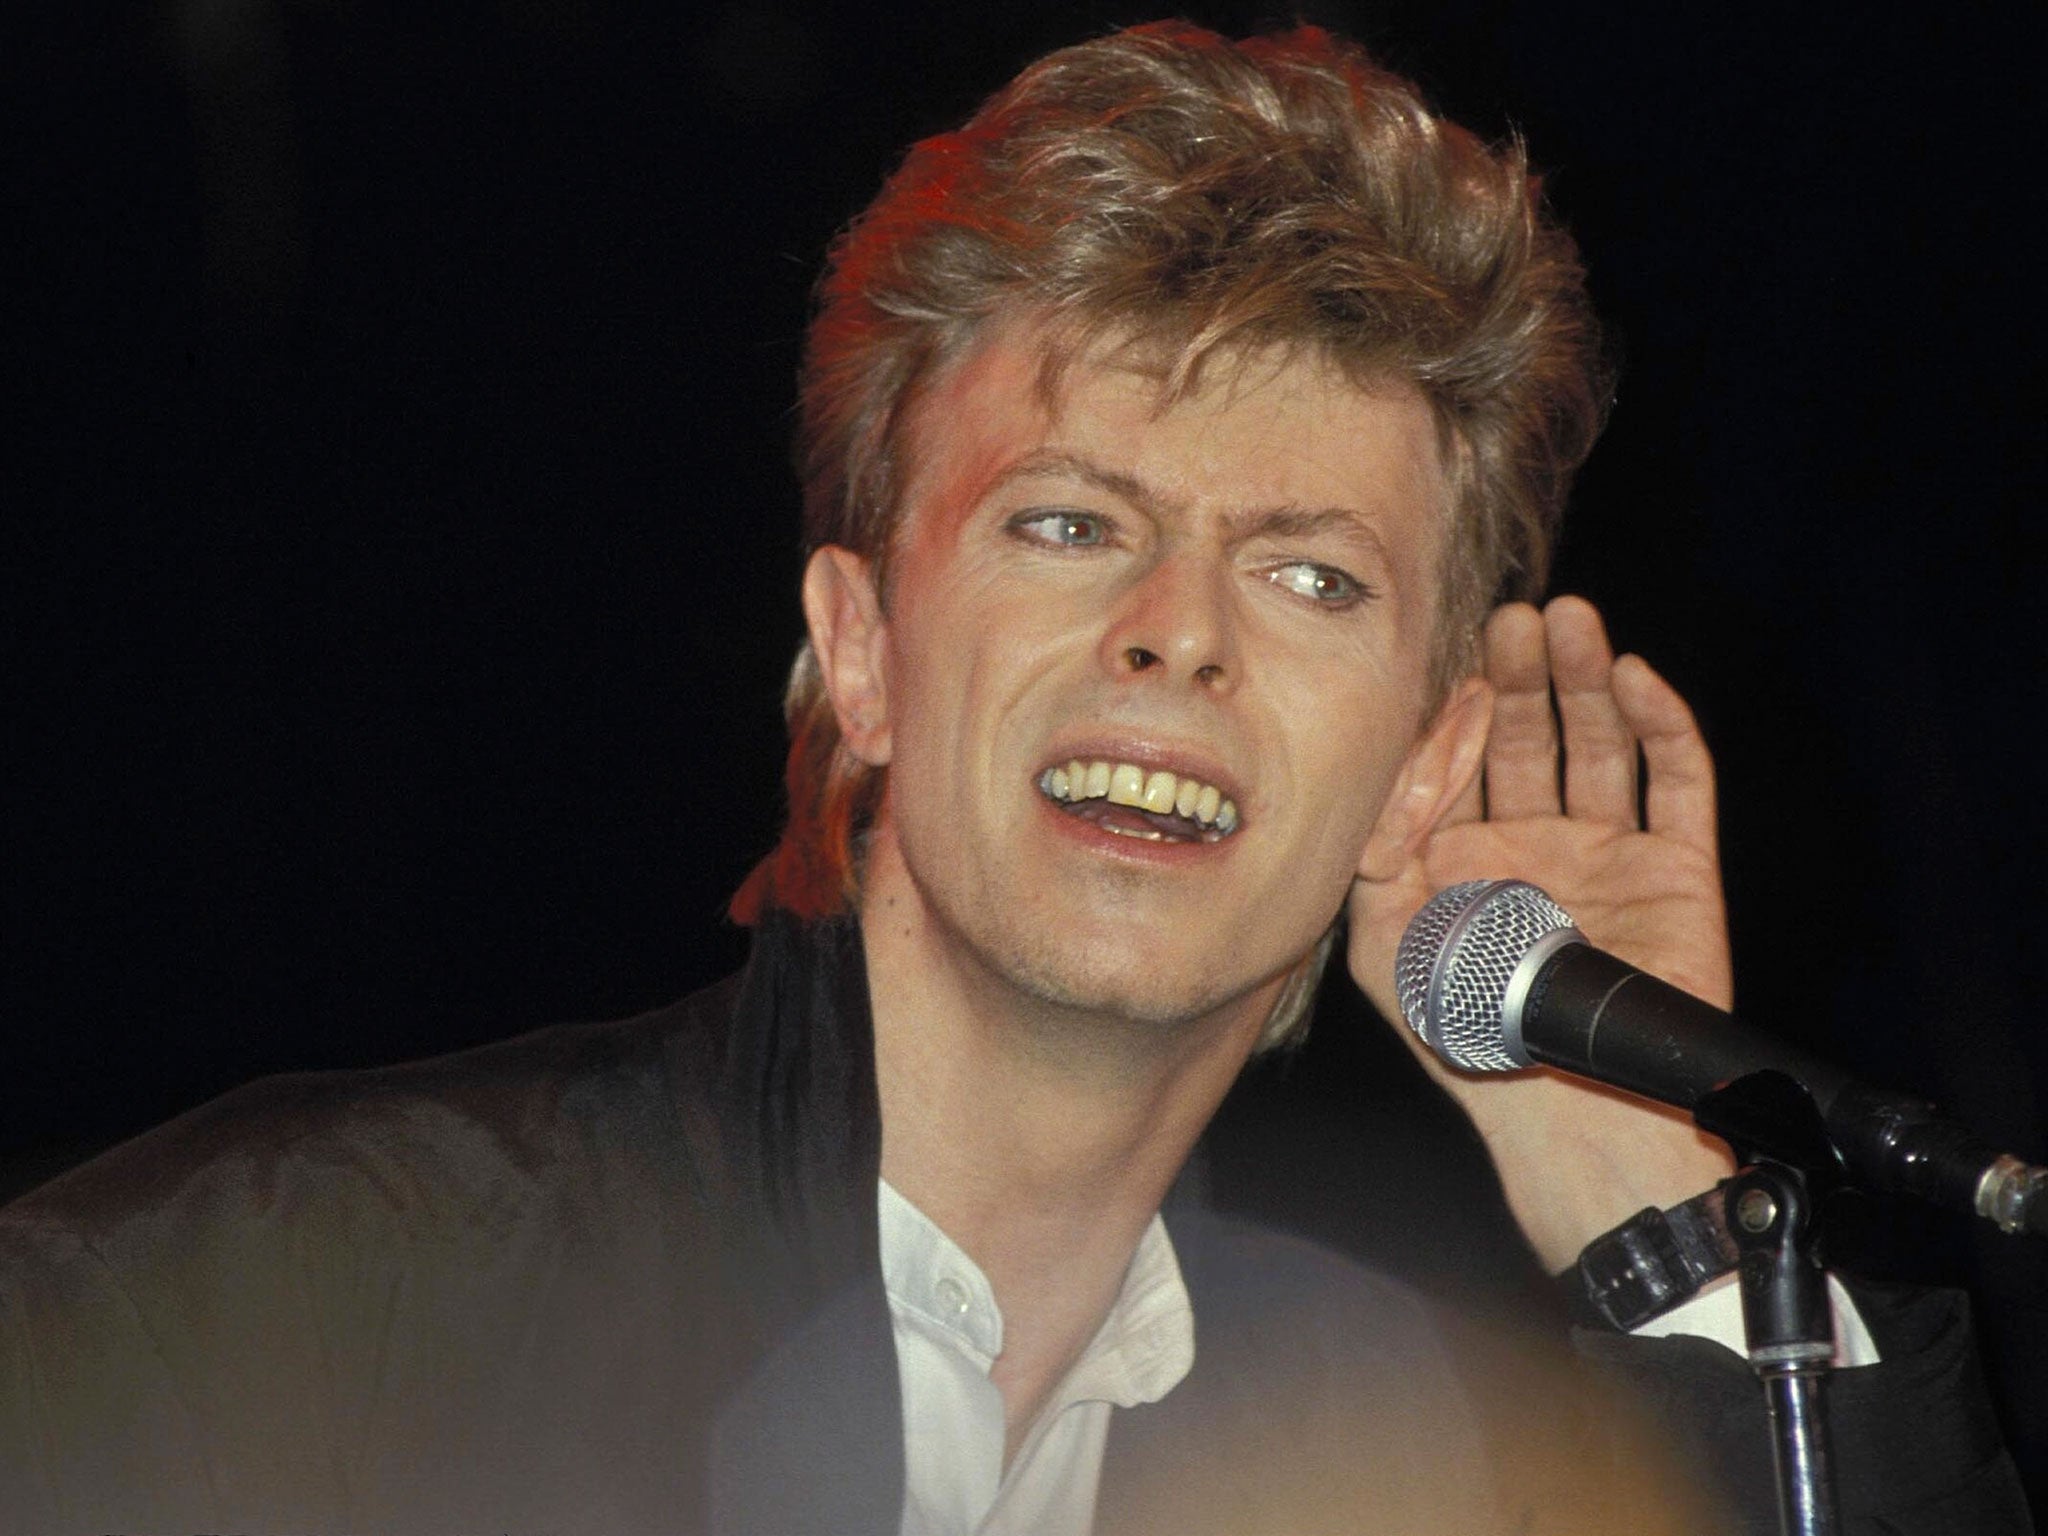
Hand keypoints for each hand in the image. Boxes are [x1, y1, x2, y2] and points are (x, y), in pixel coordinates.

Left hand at [1347, 596, 1735, 1271]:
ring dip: (1584, 679)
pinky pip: (1677, 782)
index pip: (1462, 757)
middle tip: (1511, 619)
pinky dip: (1660, 725)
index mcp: (1466, 855)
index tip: (1450, 663)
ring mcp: (1609, 852)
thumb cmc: (1465, 1036)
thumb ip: (1373, 852)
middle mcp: (1536, 844)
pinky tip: (1631, 678)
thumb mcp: (1384, 942)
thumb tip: (1394, 767)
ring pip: (1600, 742)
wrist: (1569, 1116)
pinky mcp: (1676, 869)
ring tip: (1567, 622)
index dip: (1458, 708)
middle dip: (1520, 675)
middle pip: (1531, 734)